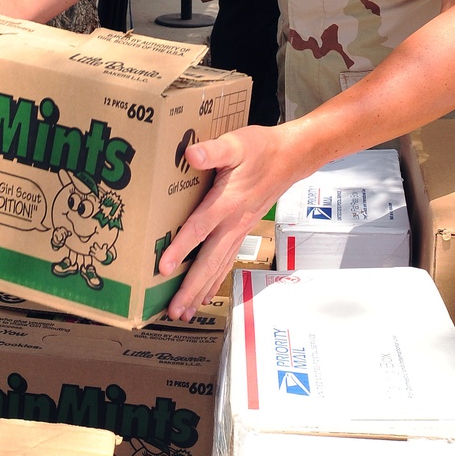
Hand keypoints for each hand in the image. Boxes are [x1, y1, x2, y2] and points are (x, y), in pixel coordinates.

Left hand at [159, 124, 300, 321]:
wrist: (291, 158)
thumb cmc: (262, 149)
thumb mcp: (236, 143)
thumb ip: (213, 150)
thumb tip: (190, 154)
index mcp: (228, 202)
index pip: (199, 229)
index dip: (180, 249)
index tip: (163, 269)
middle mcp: (233, 223)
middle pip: (208, 261)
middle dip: (190, 287)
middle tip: (173, 310)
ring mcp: (239, 230)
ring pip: (218, 267)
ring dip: (200, 291)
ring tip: (184, 312)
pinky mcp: (242, 231)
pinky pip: (226, 261)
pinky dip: (215, 280)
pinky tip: (205, 294)